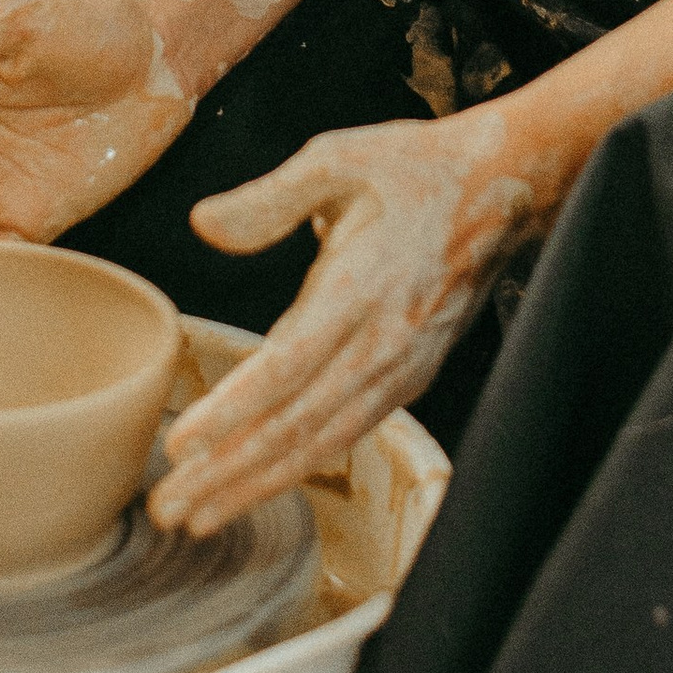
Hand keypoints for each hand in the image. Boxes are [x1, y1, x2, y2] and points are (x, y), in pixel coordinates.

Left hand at [150, 112, 538, 538]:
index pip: (287, 366)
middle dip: (230, 472)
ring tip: (199, 513)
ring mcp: (401, 367)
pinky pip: (349, 433)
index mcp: (360, 288)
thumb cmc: (414, 169)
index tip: (182, 446)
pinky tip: (261, 481)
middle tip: (168, 508)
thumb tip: (202, 225)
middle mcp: (383, 342)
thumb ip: (269, 199)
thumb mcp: (338, 158)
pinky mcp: (412, 376)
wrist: (504, 189)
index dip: (233, 412)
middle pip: (297, 424)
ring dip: (258, 483)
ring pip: (322, 442)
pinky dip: (301, 465)